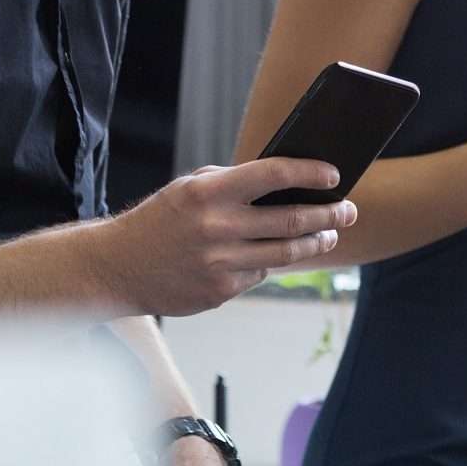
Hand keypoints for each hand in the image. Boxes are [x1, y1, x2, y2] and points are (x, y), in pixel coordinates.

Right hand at [94, 158, 356, 316]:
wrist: (117, 267)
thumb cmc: (161, 219)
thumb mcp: (190, 188)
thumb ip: (235, 183)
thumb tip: (289, 184)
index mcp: (209, 193)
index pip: (273, 174)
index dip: (309, 173)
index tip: (334, 175)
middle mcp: (217, 228)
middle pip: (292, 220)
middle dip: (329, 214)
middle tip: (349, 209)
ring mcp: (220, 263)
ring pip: (285, 253)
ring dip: (316, 243)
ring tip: (330, 234)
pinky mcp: (220, 291)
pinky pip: (260, 273)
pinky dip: (272, 262)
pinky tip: (279, 254)